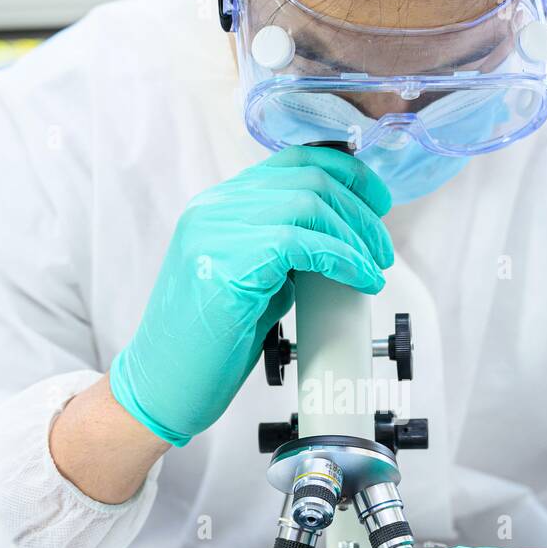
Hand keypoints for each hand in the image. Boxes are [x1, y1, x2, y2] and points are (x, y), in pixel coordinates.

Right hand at [109, 146, 393, 445]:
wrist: (164, 386)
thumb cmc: (207, 344)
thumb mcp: (252, 281)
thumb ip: (284, 252)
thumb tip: (337, 244)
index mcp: (218, 206)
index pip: (294, 161)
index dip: (346, 174)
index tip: (377, 202)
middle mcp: (214, 209)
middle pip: (309, 179)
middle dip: (360, 212)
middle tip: (382, 249)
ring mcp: (215, 232)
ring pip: (310, 205)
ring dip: (356, 237)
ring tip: (374, 269)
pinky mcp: (226, 264)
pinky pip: (303, 245)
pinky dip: (344, 261)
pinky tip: (360, 282)